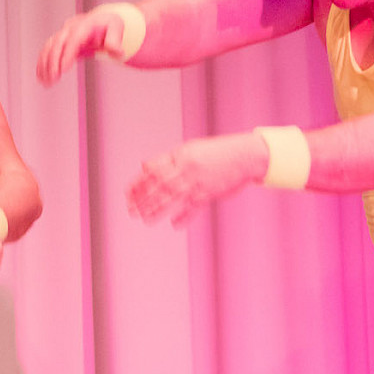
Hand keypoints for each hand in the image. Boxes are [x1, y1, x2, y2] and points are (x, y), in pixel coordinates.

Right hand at [37, 7, 129, 85]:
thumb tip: (116, 51)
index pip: (74, 40)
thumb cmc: (109, 26)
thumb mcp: (116, 29)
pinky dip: (42, 63)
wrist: (100, 20)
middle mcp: (70, 28)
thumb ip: (115, 41)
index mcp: (85, 25)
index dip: (67, 53)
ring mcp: (63, 34)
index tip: (63, 68)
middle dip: (53, 60)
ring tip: (45, 81)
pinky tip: (41, 77)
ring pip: (49, 47)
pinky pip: (46, 51)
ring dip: (45, 64)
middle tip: (53, 77)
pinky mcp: (58, 41)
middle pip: (58, 43)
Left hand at [127, 132, 266, 225]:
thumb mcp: (190, 149)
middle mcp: (186, 168)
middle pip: (159, 185)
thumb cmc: (217, 152)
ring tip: (145, 219)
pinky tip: (174, 224)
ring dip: (157, 209)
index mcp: (180, 155)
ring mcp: (198, 181)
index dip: (139, 183)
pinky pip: (194, 206)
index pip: (153, 170)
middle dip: (143, 198)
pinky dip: (184, 216)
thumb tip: (145, 168)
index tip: (128, 194)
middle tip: (131, 210)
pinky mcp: (210, 192)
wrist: (246, 155)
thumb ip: (168, 160)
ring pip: (172, 196)